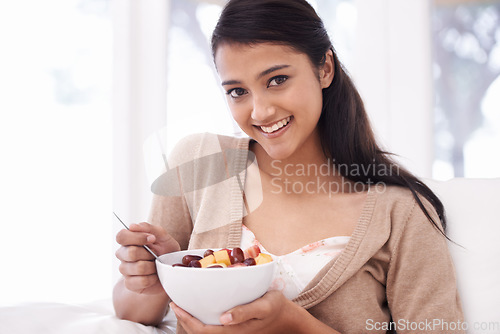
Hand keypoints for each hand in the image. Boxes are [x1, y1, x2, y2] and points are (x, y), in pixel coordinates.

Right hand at [115, 222, 179, 294]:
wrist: (170, 271)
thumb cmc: (165, 251)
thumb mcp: (163, 237)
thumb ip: (150, 229)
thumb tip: (132, 226)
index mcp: (129, 241)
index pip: (121, 236)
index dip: (137, 237)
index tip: (152, 239)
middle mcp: (123, 254)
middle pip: (130, 252)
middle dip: (149, 253)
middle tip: (156, 254)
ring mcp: (125, 270)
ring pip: (138, 267)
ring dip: (153, 266)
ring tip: (156, 265)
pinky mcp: (130, 283)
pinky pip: (142, 280)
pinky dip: (153, 278)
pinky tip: (155, 276)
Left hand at [170, 290, 298, 333]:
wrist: (287, 318)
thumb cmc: (276, 308)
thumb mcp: (264, 306)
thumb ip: (245, 312)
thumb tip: (224, 318)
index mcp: (234, 331)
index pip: (203, 330)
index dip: (187, 320)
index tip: (176, 305)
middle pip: (200, 333)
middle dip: (184, 320)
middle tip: (175, 303)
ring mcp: (231, 332)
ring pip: (205, 332)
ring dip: (191, 321)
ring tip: (182, 306)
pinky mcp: (233, 328)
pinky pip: (212, 327)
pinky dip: (201, 320)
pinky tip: (199, 309)